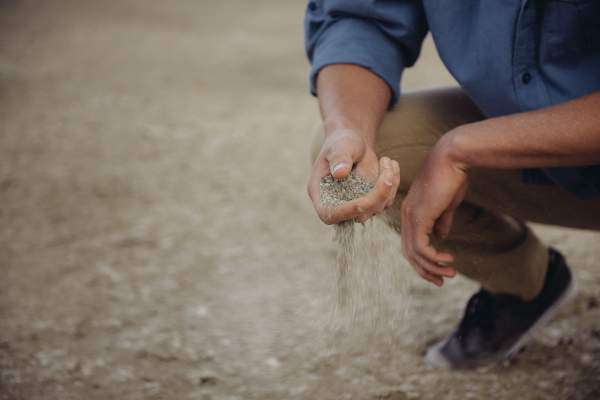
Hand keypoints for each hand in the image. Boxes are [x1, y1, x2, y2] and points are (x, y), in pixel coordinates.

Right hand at [307, 129, 399, 223]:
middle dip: (377, 194)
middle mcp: (337, 205)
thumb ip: (339, 158)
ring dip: (388, 185)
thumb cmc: (342, 142)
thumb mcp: (339, 146)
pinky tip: (390, 164)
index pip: (330, 213)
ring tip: (386, 160)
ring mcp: (356, 206)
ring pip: (377, 208)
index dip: (346, 212)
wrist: (353, 143)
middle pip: (359, 214)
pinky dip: (393, 183)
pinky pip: (387, 200)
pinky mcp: (372, 203)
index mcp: (320, 194)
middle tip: (386, 165)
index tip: (364, 201)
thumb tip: (340, 173)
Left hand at [401, 133, 467, 285]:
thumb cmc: (452, 176)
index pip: (410, 242)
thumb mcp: (447, 203)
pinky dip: (434, 257)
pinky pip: (421, 246)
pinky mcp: (419, 216)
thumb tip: (441, 237)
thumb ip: (441, 220)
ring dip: (432, 267)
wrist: (453, 157)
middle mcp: (406, 215)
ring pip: (414, 252)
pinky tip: (448, 260)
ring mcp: (411, 216)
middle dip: (424, 269)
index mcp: (411, 211)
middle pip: (408, 252)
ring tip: (450, 274)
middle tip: (440, 281)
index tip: (438, 270)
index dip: (422, 259)